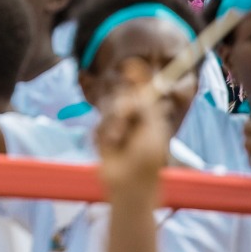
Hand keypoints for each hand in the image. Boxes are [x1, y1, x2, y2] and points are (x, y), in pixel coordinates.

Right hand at [91, 60, 171, 196]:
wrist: (129, 186)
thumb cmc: (147, 160)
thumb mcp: (152, 129)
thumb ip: (145, 107)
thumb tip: (141, 88)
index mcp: (150, 117)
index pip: (144, 92)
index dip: (138, 77)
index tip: (130, 66)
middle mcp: (134, 121)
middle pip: (123, 98)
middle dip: (122, 106)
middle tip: (125, 116)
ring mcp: (118, 129)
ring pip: (108, 111)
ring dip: (112, 124)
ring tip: (116, 140)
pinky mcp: (102, 139)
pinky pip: (98, 127)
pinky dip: (102, 136)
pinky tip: (108, 147)